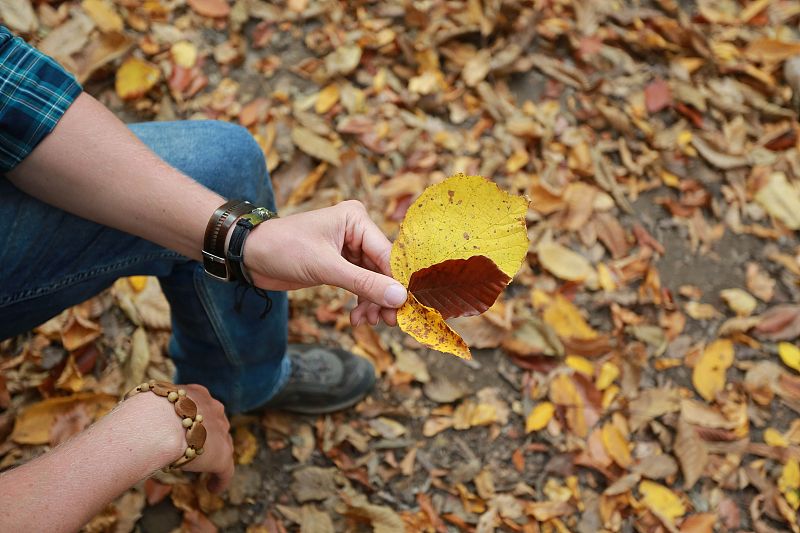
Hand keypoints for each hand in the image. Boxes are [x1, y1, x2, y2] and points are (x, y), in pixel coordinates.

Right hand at [128, 384, 233, 492]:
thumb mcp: (143, 410)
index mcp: (194, 394)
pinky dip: (220, 480)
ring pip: (222, 444)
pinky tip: (212, 488)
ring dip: (214, 456)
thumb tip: (125, 426)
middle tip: (195, 449)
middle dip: (208, 434)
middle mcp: (212, 408)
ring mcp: (220, 430)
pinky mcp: (222, 454)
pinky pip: (225, 470)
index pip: (199, 406)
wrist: (154, 424)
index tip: (186, 430)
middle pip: (215, 422)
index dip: (194, 419)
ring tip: (206, 470)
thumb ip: (143, 420)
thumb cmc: (140, 414)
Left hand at [243, 200, 406, 325]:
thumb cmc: (283, 248)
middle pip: (383, 269)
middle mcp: (356, 231)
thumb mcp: (325, 267)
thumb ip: (363, 283)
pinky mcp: (340, 265)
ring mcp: (349, 248)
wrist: (250, 255)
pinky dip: (361, 302)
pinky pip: (360, 285)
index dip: (397, 282)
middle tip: (388, 322)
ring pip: (373, 280)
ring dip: (372, 303)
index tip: (406, 308)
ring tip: (367, 322)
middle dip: (384, 296)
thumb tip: (399, 298)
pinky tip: (357, 318)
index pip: (387, 254)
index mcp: (356, 219)